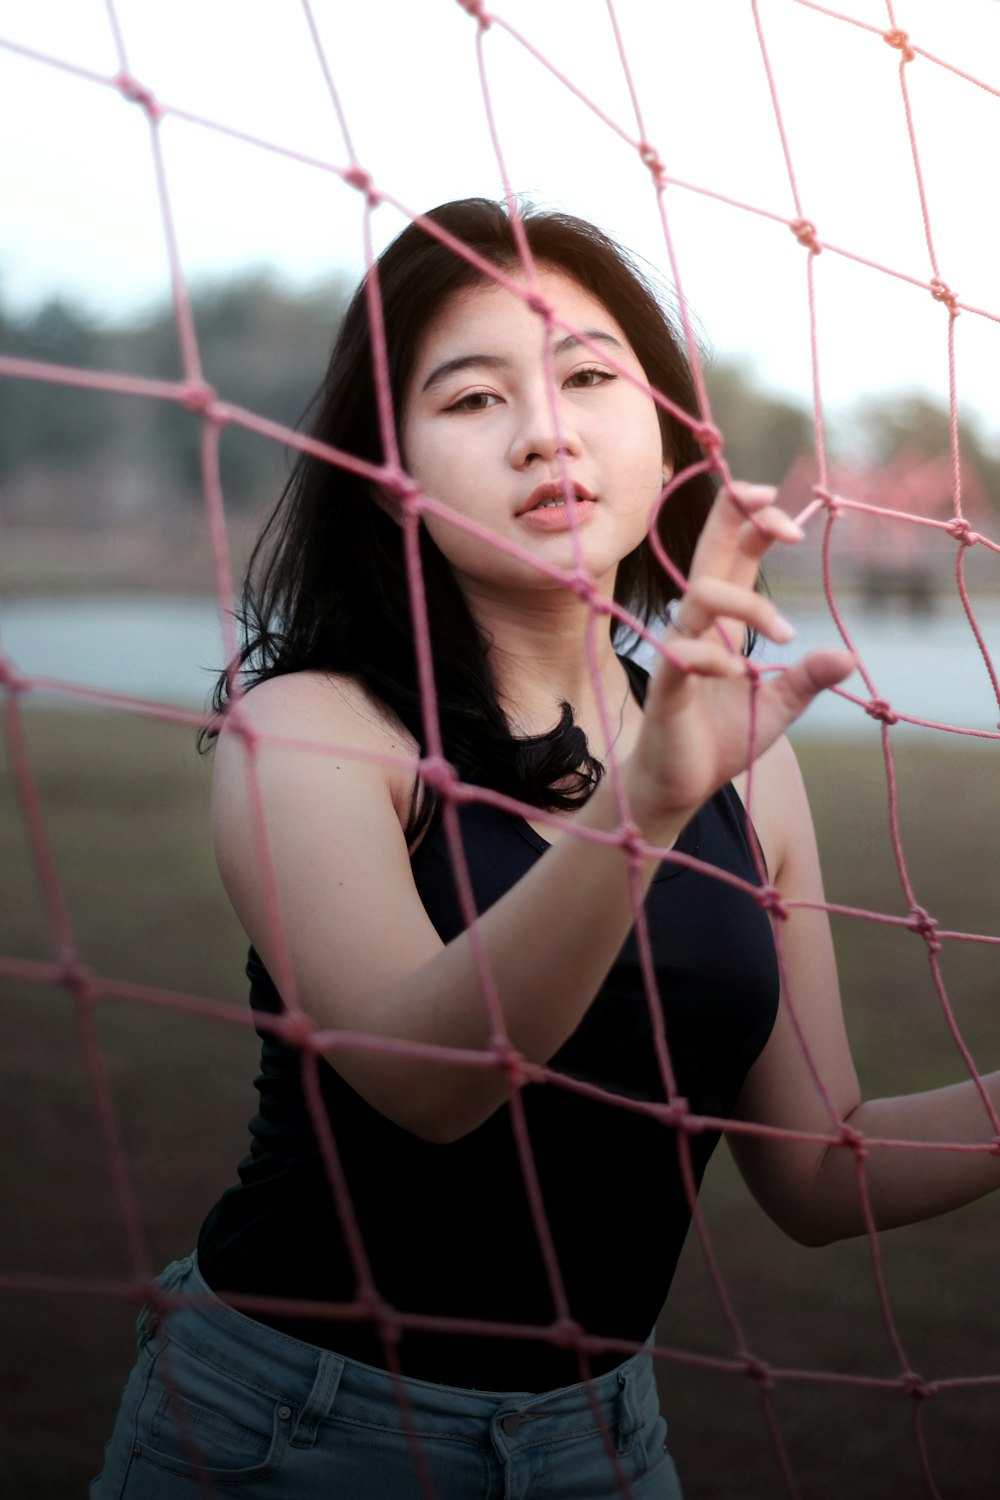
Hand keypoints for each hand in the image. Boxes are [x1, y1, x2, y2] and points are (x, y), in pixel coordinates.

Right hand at [626, 482, 854, 835]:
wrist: (682, 785)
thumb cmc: (721, 738)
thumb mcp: (778, 705)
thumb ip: (807, 677)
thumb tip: (848, 656)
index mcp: (724, 619)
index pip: (734, 550)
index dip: (756, 522)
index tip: (794, 524)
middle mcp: (697, 623)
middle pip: (707, 549)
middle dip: (735, 515)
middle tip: (779, 509)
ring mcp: (677, 649)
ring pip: (700, 595)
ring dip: (749, 605)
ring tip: (786, 636)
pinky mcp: (665, 684)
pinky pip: (683, 654)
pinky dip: (714, 658)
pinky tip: (740, 676)